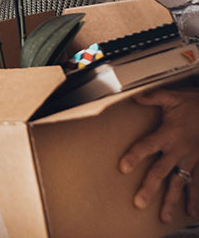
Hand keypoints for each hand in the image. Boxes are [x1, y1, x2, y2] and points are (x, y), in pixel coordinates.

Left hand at [118, 87, 198, 222]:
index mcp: (167, 134)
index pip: (146, 147)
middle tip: (139, 203)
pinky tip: (191, 212)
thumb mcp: (173, 97)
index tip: (122, 168)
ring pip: (179, 183)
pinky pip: (198, 183)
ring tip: (164, 217)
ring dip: (172, 201)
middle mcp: (178, 150)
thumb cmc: (195, 103)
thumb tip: (136, 97)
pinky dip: (195, 198)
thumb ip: (153, 97)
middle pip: (160, 172)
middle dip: (149, 188)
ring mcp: (190, 159)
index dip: (134, 157)